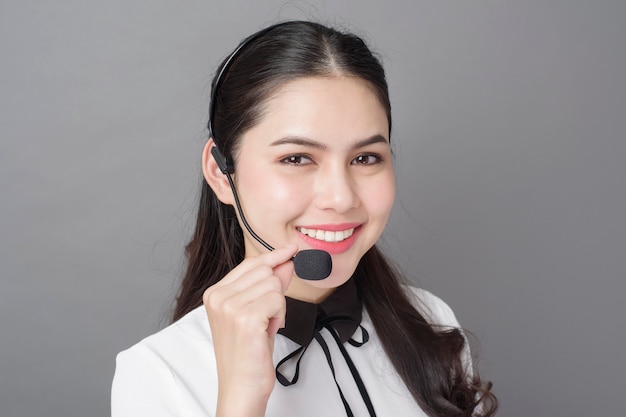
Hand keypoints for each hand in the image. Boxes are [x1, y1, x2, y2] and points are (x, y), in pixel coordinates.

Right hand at [203, 245, 297, 416]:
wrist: (241, 387)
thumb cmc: (248, 353)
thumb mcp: (257, 312)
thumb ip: (269, 285)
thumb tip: (286, 260)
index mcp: (214, 293)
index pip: (250, 264)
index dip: (274, 258)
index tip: (291, 250)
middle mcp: (218, 296)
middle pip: (265, 270)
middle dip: (275, 292)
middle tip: (267, 317)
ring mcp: (229, 307)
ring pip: (274, 284)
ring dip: (279, 306)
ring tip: (265, 327)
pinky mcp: (245, 318)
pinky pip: (278, 299)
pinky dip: (280, 315)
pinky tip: (268, 330)